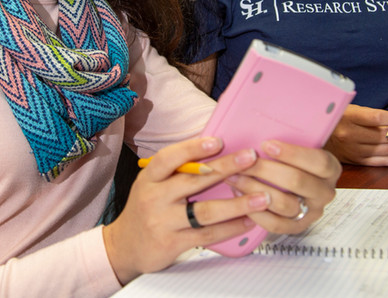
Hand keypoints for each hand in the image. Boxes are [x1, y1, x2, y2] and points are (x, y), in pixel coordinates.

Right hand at [102, 136, 272, 284]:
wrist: (125, 246)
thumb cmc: (146, 209)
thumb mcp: (151, 184)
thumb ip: (176, 171)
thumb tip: (214, 150)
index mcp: (149, 178)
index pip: (169, 158)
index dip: (193, 148)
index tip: (218, 141)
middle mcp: (154, 198)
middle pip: (194, 181)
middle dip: (226, 168)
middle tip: (251, 157)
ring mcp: (164, 222)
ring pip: (205, 211)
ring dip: (237, 204)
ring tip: (262, 197)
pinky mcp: (174, 243)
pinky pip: (208, 234)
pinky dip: (231, 227)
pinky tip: (249, 220)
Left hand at [224, 139, 341, 236]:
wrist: (294, 182)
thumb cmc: (291, 158)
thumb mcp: (297, 143)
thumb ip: (288, 136)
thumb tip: (264, 125)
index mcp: (331, 168)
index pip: (318, 161)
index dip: (292, 153)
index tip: (266, 145)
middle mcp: (325, 192)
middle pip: (297, 181)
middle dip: (265, 170)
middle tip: (243, 161)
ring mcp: (312, 212)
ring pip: (285, 204)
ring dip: (255, 189)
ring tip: (236, 177)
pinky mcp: (296, 227)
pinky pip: (276, 224)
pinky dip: (256, 211)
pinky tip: (240, 196)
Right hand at [325, 104, 387, 165]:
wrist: (318, 135)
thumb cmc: (337, 119)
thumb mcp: (349, 109)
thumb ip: (371, 114)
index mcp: (349, 117)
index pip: (377, 118)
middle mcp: (351, 134)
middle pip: (386, 136)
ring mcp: (354, 149)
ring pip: (386, 150)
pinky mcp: (356, 160)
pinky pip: (381, 161)